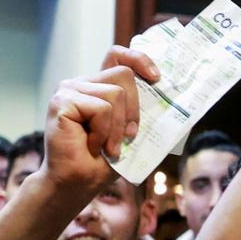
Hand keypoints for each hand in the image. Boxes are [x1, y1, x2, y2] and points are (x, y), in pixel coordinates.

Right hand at [40, 45, 155, 190]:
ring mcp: (69, 90)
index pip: (117, 56)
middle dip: (134, 109)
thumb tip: (178, 107)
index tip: (156, 77)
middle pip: (124, 74)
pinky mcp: (62, 101)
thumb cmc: (102, 162)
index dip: (139, 59)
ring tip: (106, 146)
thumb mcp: (131, 134)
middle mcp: (82, 83)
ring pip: (115, 93)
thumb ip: (144, 114)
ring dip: (118, 127)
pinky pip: (101, 108)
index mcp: (97, 87)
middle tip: (127, 137)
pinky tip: (92, 146)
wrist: (76, 183)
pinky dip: (104, 132)